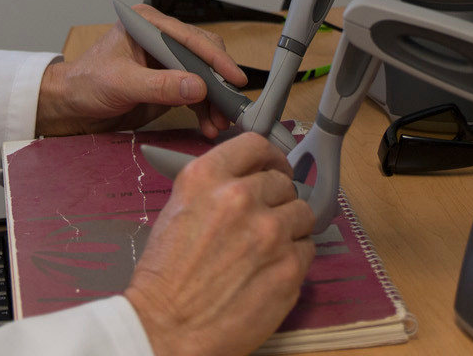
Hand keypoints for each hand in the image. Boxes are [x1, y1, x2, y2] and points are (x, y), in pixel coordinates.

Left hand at [35, 3, 245, 138]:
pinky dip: (204, 107)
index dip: (215, 58)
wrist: (72, 104)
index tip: (233, 78)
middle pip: (202, 54)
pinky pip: (194, 90)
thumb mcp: (122, 83)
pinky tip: (209, 123)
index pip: (189, 37)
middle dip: (217, 82)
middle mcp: (160, 36)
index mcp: (147, 23)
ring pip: (203, 74)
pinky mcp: (168, 78)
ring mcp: (165, 57)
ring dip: (213, 99)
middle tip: (229, 108)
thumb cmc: (86, 83)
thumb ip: (159, 85)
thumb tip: (197, 86)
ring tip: (219, 123)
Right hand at [124, 133, 315, 355]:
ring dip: (290, 227)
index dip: (270, 158)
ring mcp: (269, 232)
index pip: (256, 145)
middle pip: (283, 182)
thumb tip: (249, 182)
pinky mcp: (289, 267)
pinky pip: (307, 249)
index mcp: (207, 178)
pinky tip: (271, 270)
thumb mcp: (179, 209)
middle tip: (264, 220)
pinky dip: (294, 258)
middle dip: (277, 199)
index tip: (274, 168)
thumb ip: (215, 188)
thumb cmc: (165, 276)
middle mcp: (240, 198)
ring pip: (302, 213)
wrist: (166, 327)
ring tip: (268, 248)